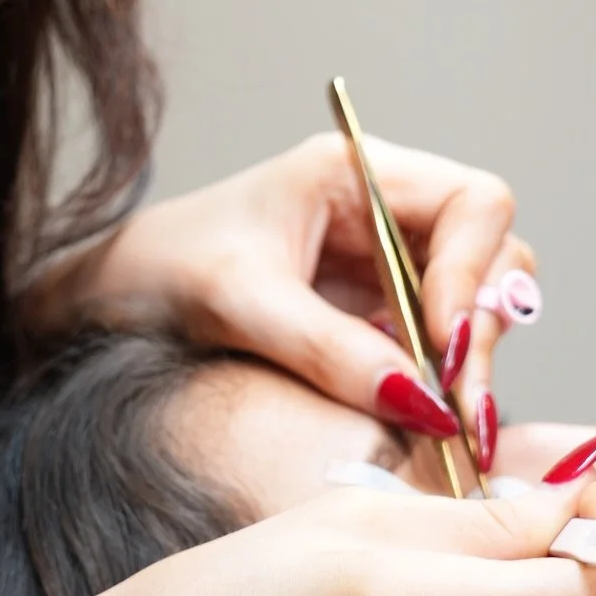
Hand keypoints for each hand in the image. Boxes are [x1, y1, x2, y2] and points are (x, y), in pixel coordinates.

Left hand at [21, 133, 532, 419]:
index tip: (444, 341)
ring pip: (476, 304)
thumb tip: (423, 403)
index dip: (476, 270)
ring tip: (446, 418)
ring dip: (471, 361)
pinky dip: (441, 384)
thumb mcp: (239, 305)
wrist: (104, 304)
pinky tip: (426, 421)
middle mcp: (384, 212)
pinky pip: (436, 347)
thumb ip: (329, 350)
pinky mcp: (372, 319)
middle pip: (492, 254)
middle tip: (460, 401)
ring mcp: (384, 266)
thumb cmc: (157, 272)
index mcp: (354, 173)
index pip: (473, 202)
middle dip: (483, 325)